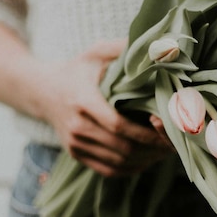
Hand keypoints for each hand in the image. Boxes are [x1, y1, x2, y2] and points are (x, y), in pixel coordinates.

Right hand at [39, 39, 172, 176]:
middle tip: (173, 143)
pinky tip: (147, 160)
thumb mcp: (95, 53)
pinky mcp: (76, 155)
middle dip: (152, 149)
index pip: (118, 125)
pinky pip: (108, 170)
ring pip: (118, 162)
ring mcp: (76, 144)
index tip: (165, 128)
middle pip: (122, 148)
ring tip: (164, 151)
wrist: (42, 91)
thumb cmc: (76, 70)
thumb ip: (121, 48)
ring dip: (146, 160)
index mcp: (83, 102)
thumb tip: (154, 45)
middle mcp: (77, 127)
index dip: (146, 132)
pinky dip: (131, 169)